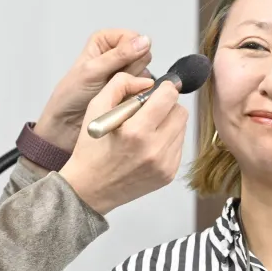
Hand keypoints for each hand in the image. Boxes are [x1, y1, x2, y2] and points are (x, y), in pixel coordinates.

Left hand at [34, 30, 153, 151]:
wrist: (69, 121)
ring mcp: (125, 70)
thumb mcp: (93, 71)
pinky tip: (119, 98)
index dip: (130, 52)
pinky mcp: (130, 87)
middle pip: (143, 54)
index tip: (118, 65)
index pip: (134, 37)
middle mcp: (116, 52)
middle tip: (111, 79)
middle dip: (130, 69)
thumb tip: (144, 41)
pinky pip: (144, 87)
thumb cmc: (72, 94)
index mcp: (105, 40)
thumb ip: (119, 55)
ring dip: (131, 83)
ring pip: (145, 71)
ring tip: (111, 89)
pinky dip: (134, 93)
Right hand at [59, 72, 188, 216]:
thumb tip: (149, 82)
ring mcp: (164, 164)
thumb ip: (120, 84)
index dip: (164, 89)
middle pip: (180, 111)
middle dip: (167, 106)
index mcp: (136, 131)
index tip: (156, 91)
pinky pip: (178, 146)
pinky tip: (147, 146)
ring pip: (182, 128)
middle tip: (149, 111)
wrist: (89, 189)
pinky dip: (166, 140)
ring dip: (168, 123)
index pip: (169, 97)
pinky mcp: (168, 174)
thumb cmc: (91, 148)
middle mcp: (155, 149)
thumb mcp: (96, 108)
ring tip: (146, 130)